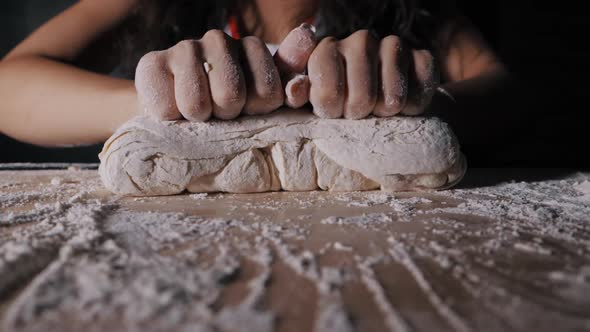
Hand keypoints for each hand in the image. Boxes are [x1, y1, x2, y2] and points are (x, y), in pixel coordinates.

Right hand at [135, 24, 316, 120]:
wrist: (175, 114)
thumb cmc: (227, 108)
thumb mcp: (264, 98)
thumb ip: (288, 74)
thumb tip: (308, 34)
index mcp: (251, 48)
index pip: (268, 91)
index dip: (256, 111)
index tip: (248, 110)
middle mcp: (218, 40)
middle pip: (231, 97)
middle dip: (226, 115)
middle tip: (219, 113)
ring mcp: (184, 48)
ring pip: (196, 104)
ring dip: (198, 119)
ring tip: (197, 113)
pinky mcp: (151, 64)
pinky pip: (167, 109)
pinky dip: (170, 120)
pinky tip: (173, 111)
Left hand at [306, 30, 438, 118]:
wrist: (373, 97)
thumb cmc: (332, 98)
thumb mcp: (304, 97)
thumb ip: (294, 92)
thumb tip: (295, 90)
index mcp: (326, 50)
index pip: (328, 93)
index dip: (331, 111)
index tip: (332, 110)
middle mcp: (359, 40)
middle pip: (362, 99)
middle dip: (359, 115)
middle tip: (357, 112)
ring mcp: (392, 45)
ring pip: (392, 98)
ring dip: (385, 113)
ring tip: (377, 110)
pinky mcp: (421, 56)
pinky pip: (421, 89)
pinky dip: (414, 106)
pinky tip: (404, 106)